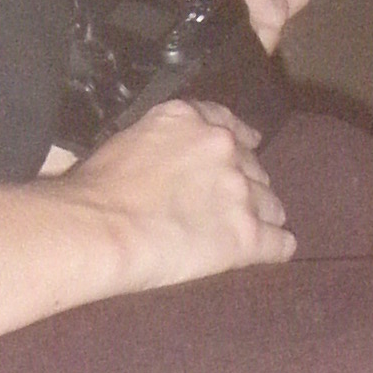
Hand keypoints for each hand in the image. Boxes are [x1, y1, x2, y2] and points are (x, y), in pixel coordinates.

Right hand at [60, 98, 294, 288]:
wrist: (96, 227)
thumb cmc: (93, 189)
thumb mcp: (128, 140)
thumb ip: (161, 142)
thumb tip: (164, 161)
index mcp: (191, 120)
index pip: (229, 124)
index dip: (240, 140)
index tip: (247, 146)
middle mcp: (222, 148)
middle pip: (252, 166)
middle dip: (244, 182)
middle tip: (229, 203)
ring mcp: (239, 192)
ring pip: (271, 204)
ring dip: (262, 214)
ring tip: (252, 229)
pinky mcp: (247, 236)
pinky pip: (279, 243)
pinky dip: (277, 247)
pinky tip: (275, 252)